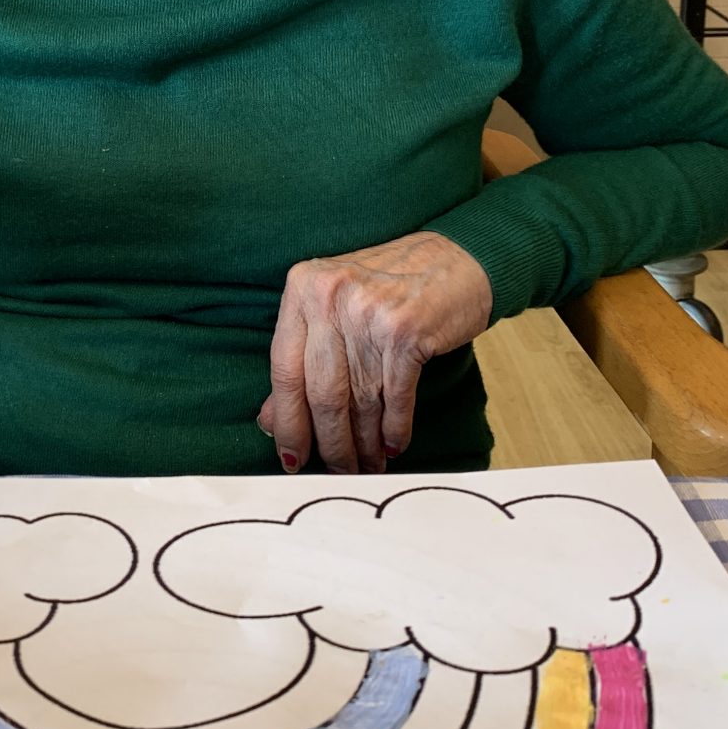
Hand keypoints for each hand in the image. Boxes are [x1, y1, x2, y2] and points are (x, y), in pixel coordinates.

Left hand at [257, 232, 491, 473]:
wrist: (457, 258)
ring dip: (364, 442)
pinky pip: (395, 396)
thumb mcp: (335, 309)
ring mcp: (369, 312)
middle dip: (330, 442)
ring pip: (359, 399)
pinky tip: (393, 445)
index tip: (292, 456)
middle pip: (321, 392)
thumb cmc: (391, 287)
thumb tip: (270, 420)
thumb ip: (303, 359)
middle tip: (336, 470)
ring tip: (367, 465)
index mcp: (302, 288)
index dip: (287, 421)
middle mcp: (330, 296)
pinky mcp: (407, 330)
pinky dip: (395, 428)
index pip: (284, 370)